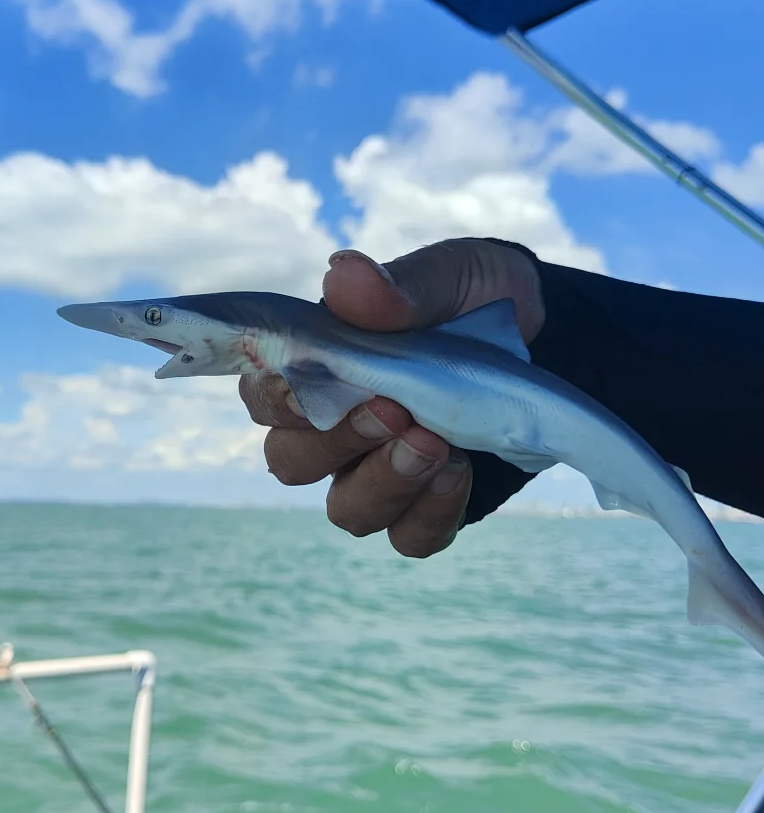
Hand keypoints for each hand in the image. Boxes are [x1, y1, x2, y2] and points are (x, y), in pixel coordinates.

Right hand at [239, 238, 543, 557]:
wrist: (549, 337)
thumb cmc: (472, 301)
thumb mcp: (448, 277)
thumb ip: (396, 287)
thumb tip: (343, 276)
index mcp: (318, 370)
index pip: (263, 398)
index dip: (278, 400)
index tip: (316, 384)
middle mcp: (334, 431)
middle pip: (292, 462)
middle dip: (336, 442)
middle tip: (393, 411)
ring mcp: (377, 475)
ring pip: (348, 509)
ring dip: (385, 483)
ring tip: (433, 445)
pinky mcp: (426, 508)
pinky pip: (410, 536)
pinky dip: (430, 512)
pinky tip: (460, 473)